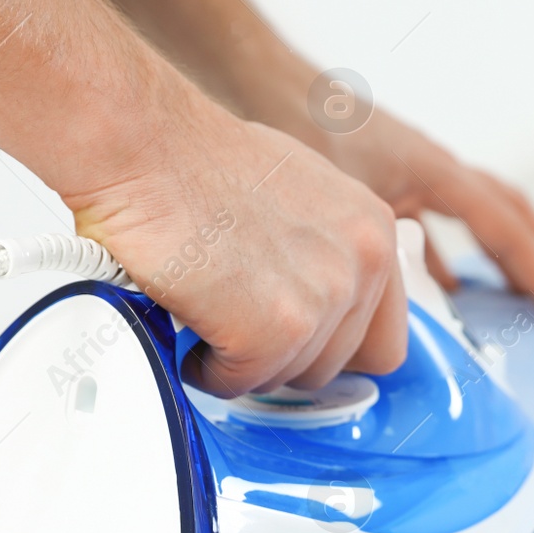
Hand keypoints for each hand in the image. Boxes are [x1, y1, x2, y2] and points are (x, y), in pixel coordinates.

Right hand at [63, 107, 406, 396]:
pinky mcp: (270, 334)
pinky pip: (239, 384)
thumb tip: (328, 290)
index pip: (385, 339)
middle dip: (282, 354)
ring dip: (243, 360)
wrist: (148, 148)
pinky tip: (190, 329)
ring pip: (286, 378)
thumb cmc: (202, 158)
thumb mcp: (303, 190)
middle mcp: (359, 266)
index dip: (335, 348)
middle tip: (240, 323)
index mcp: (373, 230)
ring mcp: (319, 302)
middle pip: (333, 366)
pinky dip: (207, 370)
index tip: (303, 344)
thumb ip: (331, 246)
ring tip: (210, 315)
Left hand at [301, 110, 533, 321]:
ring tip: (528, 297)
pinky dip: (452, 256)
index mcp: (433, 169)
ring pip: (480, 216)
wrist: (261, 79)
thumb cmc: (299, 125)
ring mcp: (414, 172)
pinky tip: (448, 289)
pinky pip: (438, 222)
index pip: (504, 226)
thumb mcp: (338, 199)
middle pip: (510, 214)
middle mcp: (434, 167)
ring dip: (506, 255)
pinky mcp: (388, 179)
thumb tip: (388, 323)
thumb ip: (368, 256)